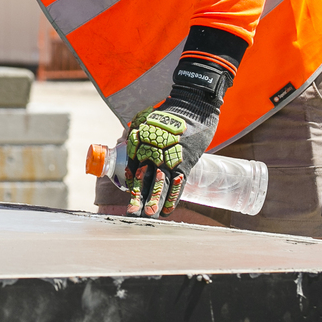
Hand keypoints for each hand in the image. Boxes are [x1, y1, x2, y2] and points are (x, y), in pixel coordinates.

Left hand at [125, 97, 219, 216]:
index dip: (132, 185)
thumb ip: (138, 135)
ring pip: (159, 183)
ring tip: (149, 215)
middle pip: (144, 179)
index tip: (131, 199)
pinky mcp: (185, 160)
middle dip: (138, 198)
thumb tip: (130, 145)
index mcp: (140, 143)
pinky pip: (177, 183)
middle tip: (132, 214)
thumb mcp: (145, 122)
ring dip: (154, 201)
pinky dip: (173, 197)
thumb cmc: (168, 115)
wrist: (191, 106)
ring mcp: (168, 157)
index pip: (133, 169)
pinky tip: (167, 210)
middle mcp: (151, 151)